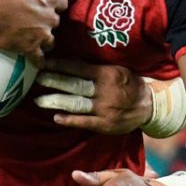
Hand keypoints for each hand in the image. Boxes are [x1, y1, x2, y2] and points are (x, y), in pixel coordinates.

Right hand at [0, 0, 66, 66]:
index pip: (62, 4)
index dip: (56, 5)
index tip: (49, 5)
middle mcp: (49, 18)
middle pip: (56, 23)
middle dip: (49, 22)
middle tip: (38, 21)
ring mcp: (41, 35)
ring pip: (51, 41)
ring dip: (46, 40)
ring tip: (37, 39)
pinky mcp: (30, 48)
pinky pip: (40, 59)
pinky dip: (39, 60)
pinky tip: (37, 61)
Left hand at [34, 60, 151, 134]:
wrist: (148, 106)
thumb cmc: (128, 83)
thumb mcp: (116, 69)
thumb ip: (96, 67)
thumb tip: (72, 60)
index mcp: (107, 74)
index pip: (79, 68)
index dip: (61, 65)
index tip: (45, 63)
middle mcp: (105, 91)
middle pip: (75, 85)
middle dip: (54, 81)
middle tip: (37, 78)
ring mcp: (104, 109)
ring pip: (76, 104)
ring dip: (56, 101)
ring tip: (39, 100)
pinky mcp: (105, 124)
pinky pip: (84, 122)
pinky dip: (69, 119)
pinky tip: (56, 117)